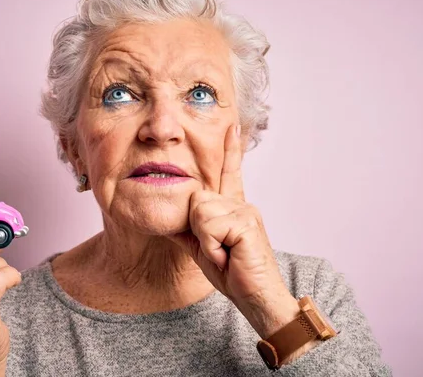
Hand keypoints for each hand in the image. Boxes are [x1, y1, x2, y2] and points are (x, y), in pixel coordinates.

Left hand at [169, 125, 298, 336]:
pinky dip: (212, 247)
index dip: (231, 150)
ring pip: (200, 211)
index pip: (230, 173)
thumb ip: (190, 229)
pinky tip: (228, 256)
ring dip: (205, 240)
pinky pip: (209, 226)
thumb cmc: (233, 273)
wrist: (254, 296)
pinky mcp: (246, 222)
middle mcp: (241, 204)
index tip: (233, 125)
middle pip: (196, 199)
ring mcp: (245, 211)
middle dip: (197, 229)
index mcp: (232, 207)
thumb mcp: (203, 248)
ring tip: (224, 254)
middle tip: (218, 250)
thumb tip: (168, 218)